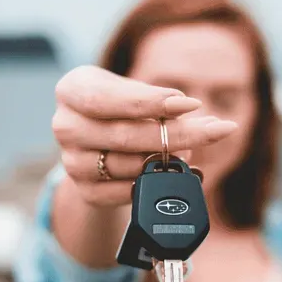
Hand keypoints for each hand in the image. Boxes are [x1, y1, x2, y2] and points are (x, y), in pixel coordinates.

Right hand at [52, 65, 236, 206]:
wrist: (96, 142)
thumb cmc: (119, 106)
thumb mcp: (132, 91)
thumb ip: (155, 100)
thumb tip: (191, 115)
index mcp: (72, 90)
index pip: (109, 99)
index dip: (151, 103)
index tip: (192, 105)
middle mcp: (65, 126)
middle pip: (125, 136)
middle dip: (177, 134)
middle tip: (215, 130)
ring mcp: (72, 162)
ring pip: (130, 166)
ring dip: (168, 161)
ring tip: (190, 151)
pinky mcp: (85, 190)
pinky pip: (126, 191)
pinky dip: (152, 183)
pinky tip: (169, 173)